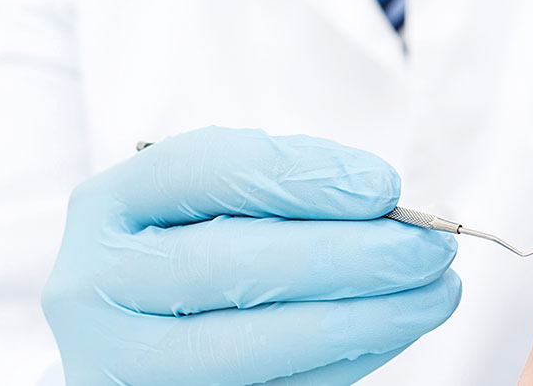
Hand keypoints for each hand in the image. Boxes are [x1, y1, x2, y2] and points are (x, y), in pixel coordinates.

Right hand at [42, 127, 459, 384]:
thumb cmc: (190, 253)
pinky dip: (348, 359)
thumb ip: (282, 190)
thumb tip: (383, 200)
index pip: (199, 170)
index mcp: (107, 209)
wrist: (137, 344)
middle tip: (430, 246)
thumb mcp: (211, 204)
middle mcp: (96, 288)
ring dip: (366, 316)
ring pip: (254, 343)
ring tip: (436, 290)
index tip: (384, 185)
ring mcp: (124, 363)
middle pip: (231, 264)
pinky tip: (396, 328)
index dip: (298, 175)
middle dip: (350, 253)